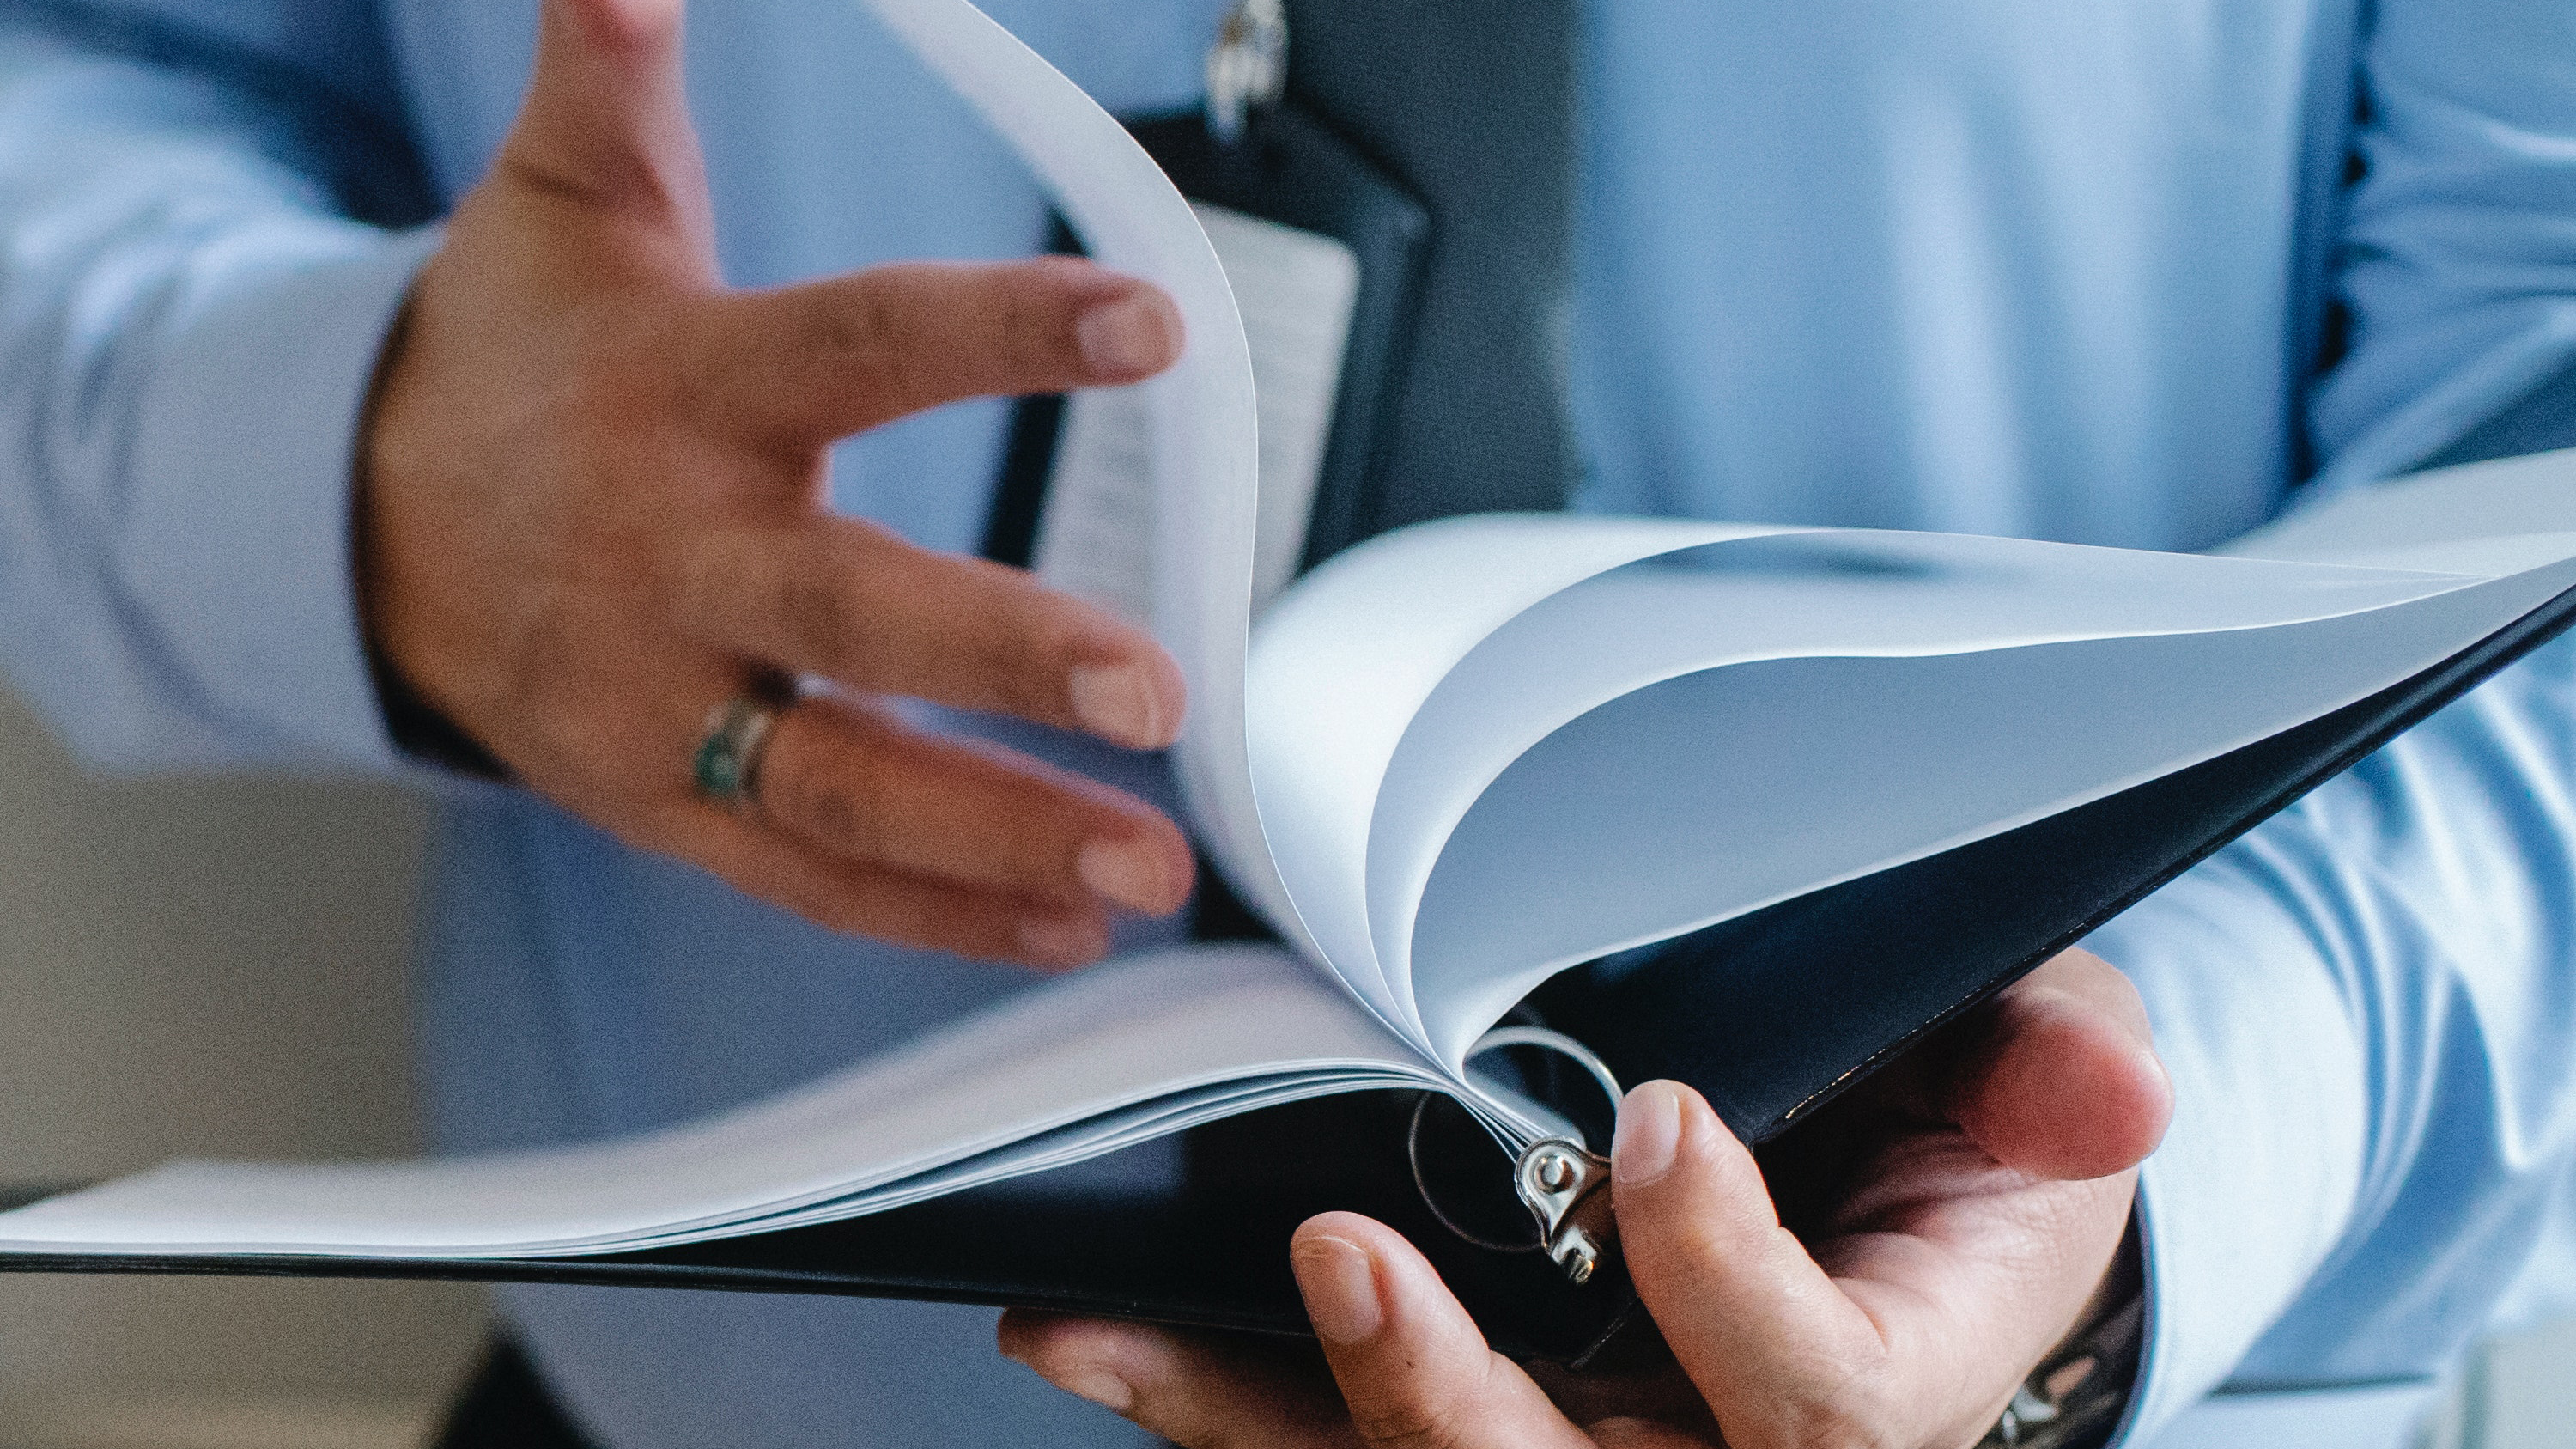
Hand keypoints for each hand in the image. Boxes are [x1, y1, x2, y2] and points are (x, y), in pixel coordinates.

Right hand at [360, 0, 1196, 966]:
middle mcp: (674, 558)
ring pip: (840, 783)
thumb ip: (612, 79)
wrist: (361, 528)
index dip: (999, 332)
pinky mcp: (666, 802)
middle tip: (1155, 692)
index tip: (1150, 323)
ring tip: (1149, 869)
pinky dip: (935, 912)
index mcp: (680, 391)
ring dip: (1000, 834)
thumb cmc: (516, 356)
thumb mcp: (565, 204)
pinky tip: (1065, 923)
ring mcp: (664, 701)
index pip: (856, 347)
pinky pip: (808, 873)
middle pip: (847, 614)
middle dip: (1001, 658)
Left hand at [1000, 947, 2172, 1447]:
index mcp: (1884, 1388)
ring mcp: (1585, 1445)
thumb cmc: (1962, 1123)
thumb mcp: (2036, 1070)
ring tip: (1103, 1329)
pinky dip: (1209, 1396)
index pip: (1811, 1399)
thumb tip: (2111, 1092)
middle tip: (1344, 1255)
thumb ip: (2055, 1073)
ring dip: (1257, 1413)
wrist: (1896, 1190)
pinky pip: (1332, 1442)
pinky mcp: (1478, 1417)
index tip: (1654, 1119)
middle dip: (1446, 1403)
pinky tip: (1090, 1333)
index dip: (1724, 1283)